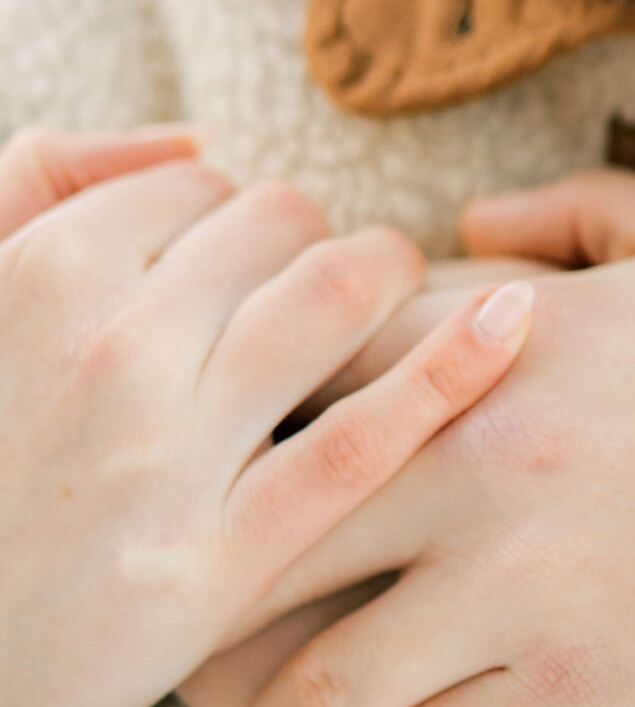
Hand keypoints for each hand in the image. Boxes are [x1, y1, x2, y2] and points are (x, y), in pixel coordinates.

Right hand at [0, 127, 528, 706]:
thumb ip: (47, 186)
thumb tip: (194, 142)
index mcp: (40, 275)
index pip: (211, 187)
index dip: (248, 221)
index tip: (249, 270)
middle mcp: (106, 354)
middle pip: (291, 231)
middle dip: (329, 246)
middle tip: (335, 297)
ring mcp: (165, 460)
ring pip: (339, 300)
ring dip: (393, 285)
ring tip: (393, 313)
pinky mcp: (218, 564)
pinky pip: (364, 442)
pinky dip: (453, 369)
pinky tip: (516, 324)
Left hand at [222, 170, 634, 706]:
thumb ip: (586, 212)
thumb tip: (469, 218)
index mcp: (509, 338)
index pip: (296, 375)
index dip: (249, 432)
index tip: (257, 481)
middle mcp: (485, 456)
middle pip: (260, 539)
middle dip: (218, 602)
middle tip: (225, 647)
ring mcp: (523, 588)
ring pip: (306, 693)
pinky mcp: (579, 706)